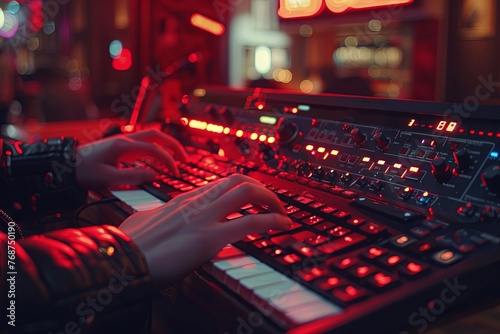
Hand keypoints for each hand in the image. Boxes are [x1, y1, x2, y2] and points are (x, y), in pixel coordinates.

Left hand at [75, 129, 188, 188]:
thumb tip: (154, 174)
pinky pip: (144, 141)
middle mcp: (126, 139)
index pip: (155, 150)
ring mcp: (123, 140)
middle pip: (157, 135)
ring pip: (152, 136)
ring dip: (166, 144)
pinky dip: (156, 147)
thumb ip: (133, 176)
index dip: (169, 161)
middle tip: (185, 159)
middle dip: (174, 146)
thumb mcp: (108, 178)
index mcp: (124, 146)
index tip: (176, 173)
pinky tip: (158, 159)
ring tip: (176, 158)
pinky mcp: (121, 144)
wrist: (67, 164)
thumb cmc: (85, 172)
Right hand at [119, 174, 291, 288]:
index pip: (221, 184)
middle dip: (262, 189)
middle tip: (274, 203)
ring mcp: (203, 218)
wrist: (119, 261)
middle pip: (238, 181)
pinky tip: (281, 225)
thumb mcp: (144, 221)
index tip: (255, 197)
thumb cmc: (128, 246)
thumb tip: (156, 217)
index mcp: (184, 200)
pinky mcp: (208, 239)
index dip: (244, 187)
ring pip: (246, 193)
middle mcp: (196, 203)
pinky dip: (271, 221)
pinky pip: (249, 223)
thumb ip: (157, 216)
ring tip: (282, 213)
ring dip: (271, 200)